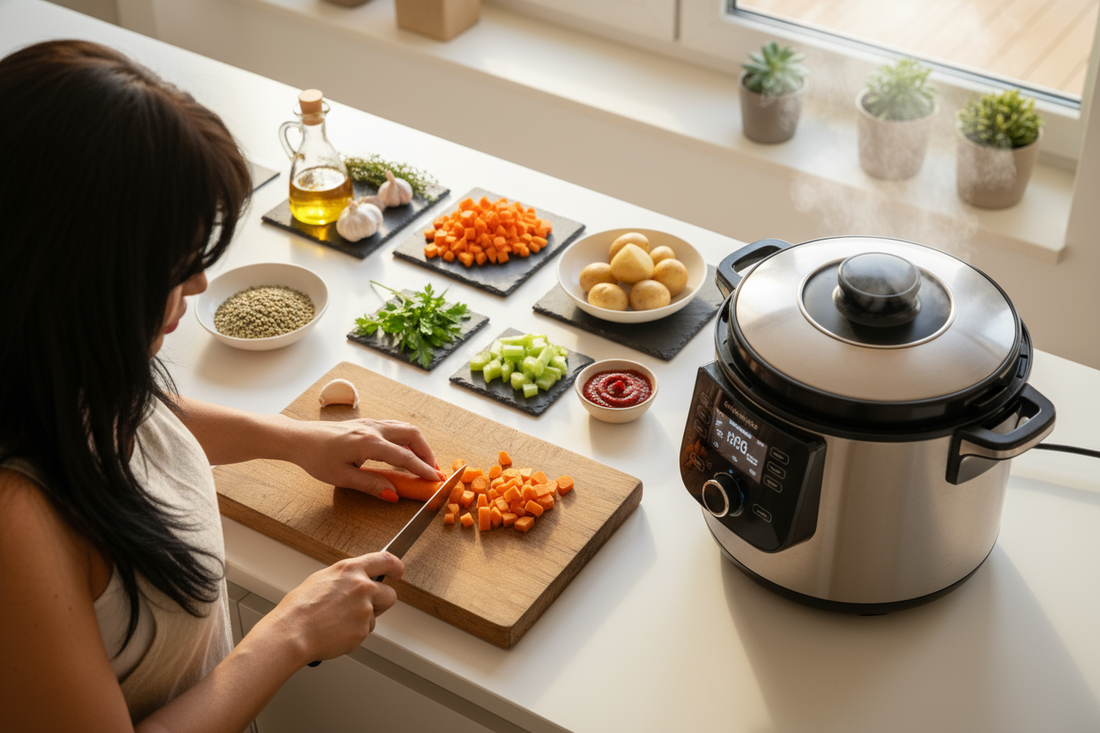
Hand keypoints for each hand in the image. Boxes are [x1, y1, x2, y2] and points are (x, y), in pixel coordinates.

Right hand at [260, 552, 404, 666]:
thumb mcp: (323, 579)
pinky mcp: (362, 631)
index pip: (386, 560)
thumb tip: (354, 580)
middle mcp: (362, 588)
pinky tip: (335, 632)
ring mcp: (364, 610)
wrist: (292, 632)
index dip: (396, 567)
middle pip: (390, 595)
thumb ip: (346, 578)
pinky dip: (353, 635)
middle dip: (381, 602)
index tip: (398, 572)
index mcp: (351, 570)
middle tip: (363, 608)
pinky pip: (363, 633)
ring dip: (362, 621)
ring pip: (374, 617)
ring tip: (337, 621)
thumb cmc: (300, 608)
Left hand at [287, 418, 437, 497]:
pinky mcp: (366, 423)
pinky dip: (407, 439)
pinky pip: (395, 427)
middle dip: (427, 453)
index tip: (436, 479)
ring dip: (418, 444)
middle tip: (433, 471)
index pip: (405, 456)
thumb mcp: (343, 477)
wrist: (299, 438)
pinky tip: (406, 450)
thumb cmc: (316, 457)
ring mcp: (371, 423)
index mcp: (368, 443)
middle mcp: (373, 429)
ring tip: (424, 462)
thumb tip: (393, 494)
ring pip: (405, 428)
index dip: (423, 468)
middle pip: (412, 435)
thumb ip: (371, 485)